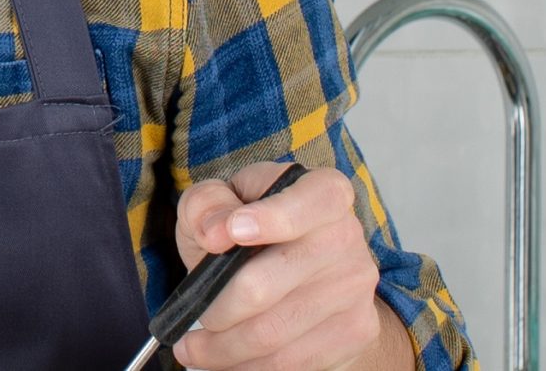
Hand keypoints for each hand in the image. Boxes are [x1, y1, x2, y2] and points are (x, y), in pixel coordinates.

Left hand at [169, 162, 391, 370]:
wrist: (307, 266)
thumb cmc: (253, 224)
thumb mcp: (223, 199)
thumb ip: (209, 203)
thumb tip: (214, 232)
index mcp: (322, 192)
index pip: (307, 203)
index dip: (268, 220)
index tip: (224, 235)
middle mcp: (346, 237)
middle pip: (268, 284)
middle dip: (216, 308)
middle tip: (189, 319)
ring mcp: (355, 288)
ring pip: (275, 333)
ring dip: (223, 349)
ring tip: (193, 349)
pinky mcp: (356, 330)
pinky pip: (294, 362)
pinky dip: (249, 367)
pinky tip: (225, 361)